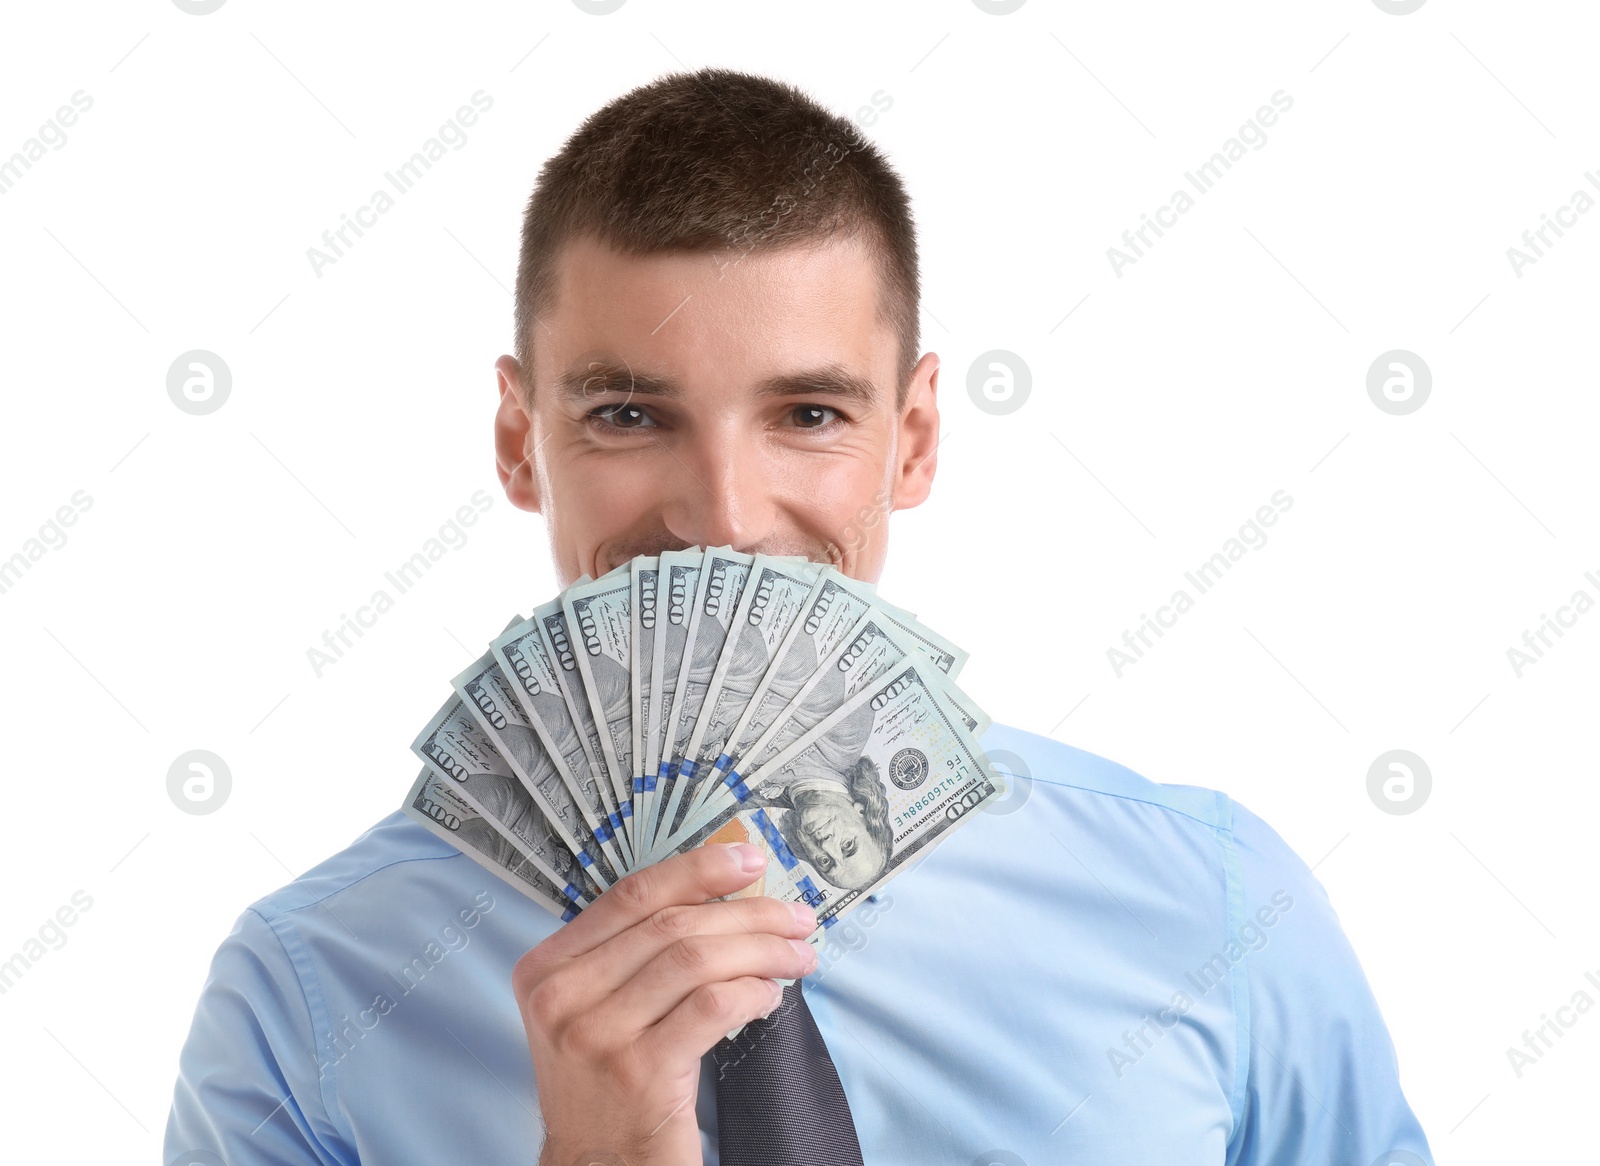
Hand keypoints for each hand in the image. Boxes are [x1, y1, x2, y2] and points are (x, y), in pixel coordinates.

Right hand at [514, 841, 819, 1165]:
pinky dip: (752, 992)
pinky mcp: (639, 1071)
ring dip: (762, 950)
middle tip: (794, 917)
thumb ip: (634, 954)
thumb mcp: (597, 1010)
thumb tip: (716, 896)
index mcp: (547, 968)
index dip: (697, 869)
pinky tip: (770, 997)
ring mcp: (597, 1035)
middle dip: (747, 913)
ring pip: (696, 958)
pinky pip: (713, 1006)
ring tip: (797, 956)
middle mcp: (562, 996)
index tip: (746, 859)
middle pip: (672, 923)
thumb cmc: (608, 1087)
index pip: (631, 895)